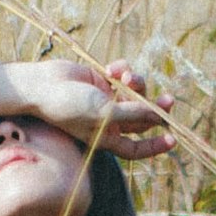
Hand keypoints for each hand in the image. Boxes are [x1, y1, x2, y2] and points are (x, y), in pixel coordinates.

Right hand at [0, 52, 171, 157]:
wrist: (43, 84)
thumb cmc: (68, 105)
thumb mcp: (103, 113)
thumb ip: (133, 114)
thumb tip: (160, 116)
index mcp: (106, 137)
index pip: (135, 147)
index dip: (154, 145)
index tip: (173, 139)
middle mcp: (108, 121)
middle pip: (140, 118)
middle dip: (154, 108)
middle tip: (169, 100)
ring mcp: (105, 100)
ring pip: (134, 93)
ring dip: (135, 83)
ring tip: (128, 76)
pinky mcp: (101, 80)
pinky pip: (122, 75)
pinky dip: (121, 70)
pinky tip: (112, 68)